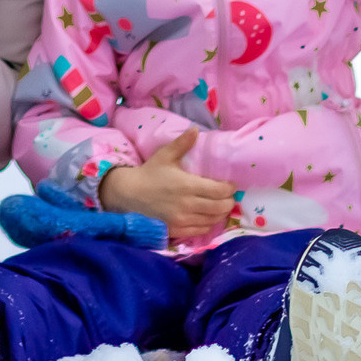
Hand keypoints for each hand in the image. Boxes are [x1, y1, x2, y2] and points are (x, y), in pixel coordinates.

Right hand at [97, 132, 234, 241]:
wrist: (129, 194)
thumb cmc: (150, 173)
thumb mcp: (165, 155)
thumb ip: (182, 143)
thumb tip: (196, 129)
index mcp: (187, 185)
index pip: (219, 191)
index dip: (229, 188)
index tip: (231, 185)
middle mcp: (188, 205)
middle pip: (220, 207)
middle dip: (228, 201)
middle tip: (228, 196)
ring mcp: (183, 219)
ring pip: (213, 220)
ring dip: (221, 213)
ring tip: (220, 205)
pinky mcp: (178, 230)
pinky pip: (202, 230)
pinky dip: (209, 223)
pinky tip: (208, 216)